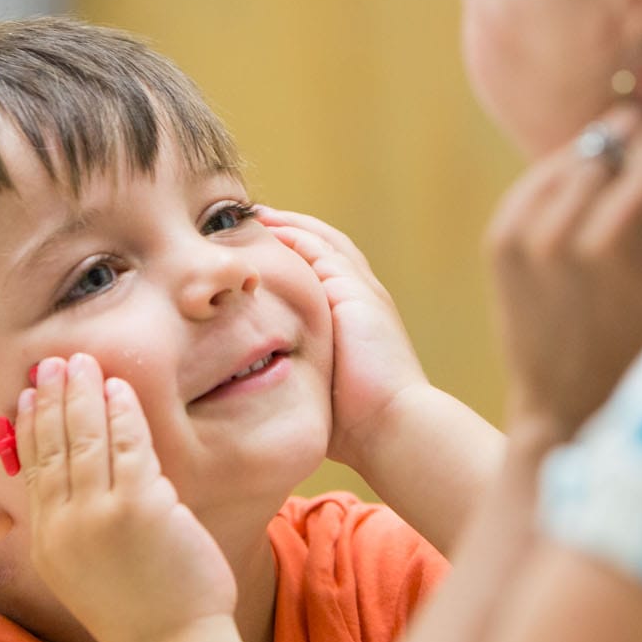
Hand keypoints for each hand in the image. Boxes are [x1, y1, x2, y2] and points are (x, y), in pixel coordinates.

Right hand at [17, 353, 237, 641]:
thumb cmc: (142, 609)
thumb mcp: (86, 570)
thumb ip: (74, 526)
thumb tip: (72, 476)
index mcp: (47, 543)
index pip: (32, 471)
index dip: (30, 428)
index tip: (30, 396)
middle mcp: (64, 527)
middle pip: (52, 447)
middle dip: (53, 399)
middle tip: (52, 362)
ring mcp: (100, 516)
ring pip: (84, 439)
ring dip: (83, 394)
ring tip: (82, 362)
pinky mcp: (140, 507)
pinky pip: (126, 445)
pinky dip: (121, 411)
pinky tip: (119, 388)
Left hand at [257, 207, 428, 470]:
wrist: (391, 427)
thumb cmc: (353, 425)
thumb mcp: (318, 386)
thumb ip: (297, 371)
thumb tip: (256, 379)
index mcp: (355, 316)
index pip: (320, 271)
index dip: (291, 254)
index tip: (256, 250)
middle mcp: (361, 296)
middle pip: (321, 247)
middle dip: (288, 230)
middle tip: (250, 219)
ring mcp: (360, 290)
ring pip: (320, 240)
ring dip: (287, 224)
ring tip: (253, 215)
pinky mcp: (355, 290)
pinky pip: (320, 249)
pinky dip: (294, 233)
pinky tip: (267, 227)